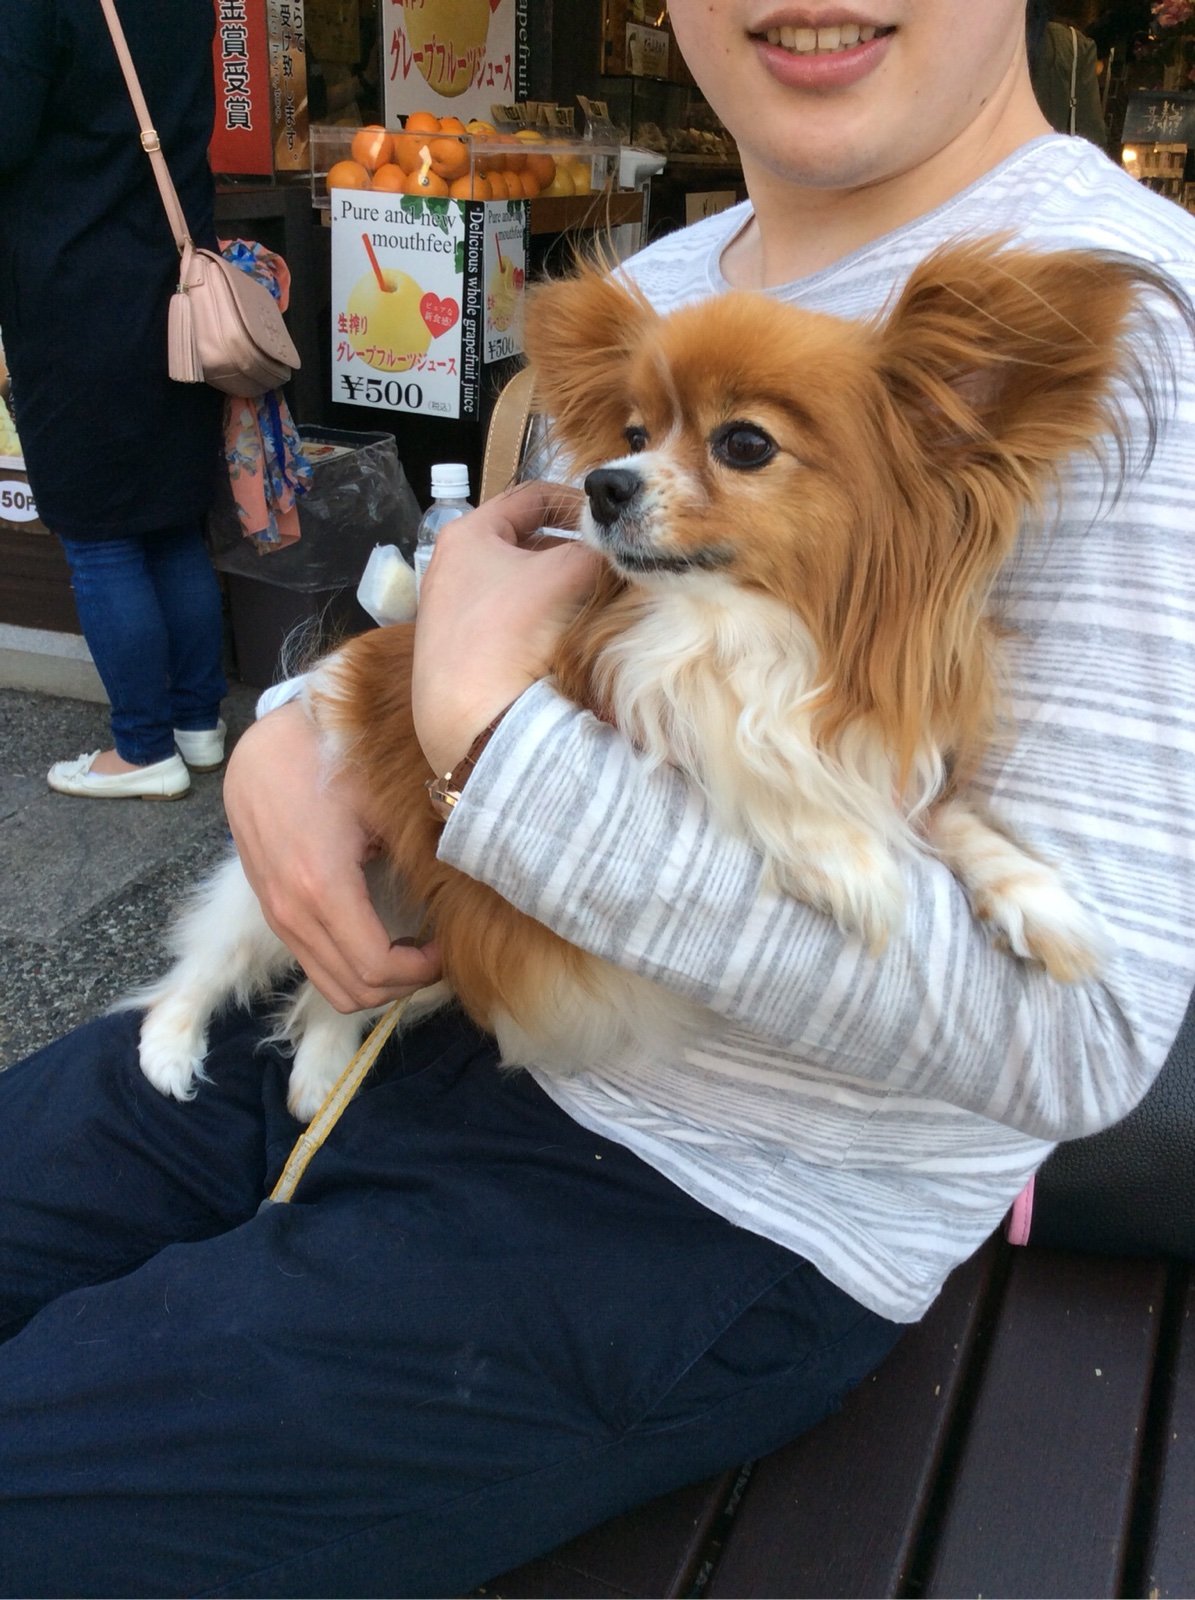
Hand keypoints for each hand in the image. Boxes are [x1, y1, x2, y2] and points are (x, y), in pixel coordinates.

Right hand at [224, 700, 442, 1011]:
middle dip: (402, 984)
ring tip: (410, 950)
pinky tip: (379, 935)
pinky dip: (349, 966)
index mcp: (322, 888)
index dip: (420, 971)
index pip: (376, 968)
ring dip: (375, 982)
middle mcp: (292, 913)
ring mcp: (276, 917)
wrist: (263, 748)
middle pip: (354, 991)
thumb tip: (471, 883)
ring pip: (330, 985)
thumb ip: (421, 852)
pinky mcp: (272, 911)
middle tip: (434, 954)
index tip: (445, 946)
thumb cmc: (329, 762)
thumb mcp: (382, 802)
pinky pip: (313, 963)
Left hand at [413, 478, 598, 775]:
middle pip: (528, 542)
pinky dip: (541, 619)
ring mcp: (453, 610)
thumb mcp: (567, 574)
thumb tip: (620, 542)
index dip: (578, 503)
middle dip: (572, 552)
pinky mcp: (460, 649)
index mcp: (467, 533)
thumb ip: (598, 547)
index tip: (610, 523)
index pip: (532, 496)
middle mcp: (452, 566)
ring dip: (560, 588)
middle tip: (608, 566)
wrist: (475, 720)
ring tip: (593, 602)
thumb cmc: (512, 632)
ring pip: (522, 582)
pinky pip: (511, 619)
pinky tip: (565, 638)